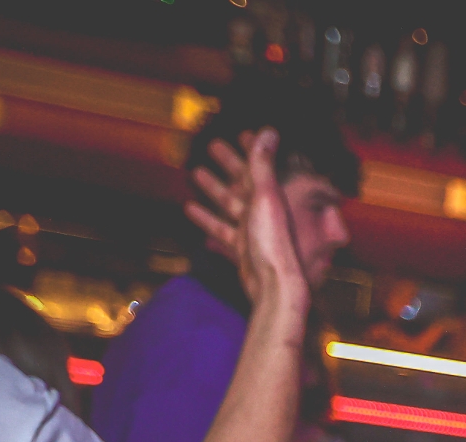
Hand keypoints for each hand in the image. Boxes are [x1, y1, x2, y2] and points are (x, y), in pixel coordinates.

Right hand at [184, 128, 309, 314]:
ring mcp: (254, 230)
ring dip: (214, 189)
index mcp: (271, 197)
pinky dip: (209, 221)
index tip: (239, 133)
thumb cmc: (273, 242)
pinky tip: (192, 211)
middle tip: (209, 146)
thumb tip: (269, 131)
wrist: (272, 285)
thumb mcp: (265, 197)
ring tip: (195, 173)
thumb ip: (263, 165)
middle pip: (241, 182)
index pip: (258, 166)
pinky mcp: (244, 249)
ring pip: (230, 204)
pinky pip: (223, 231)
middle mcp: (264, 211)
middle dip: (227, 164)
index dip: (249, 149)